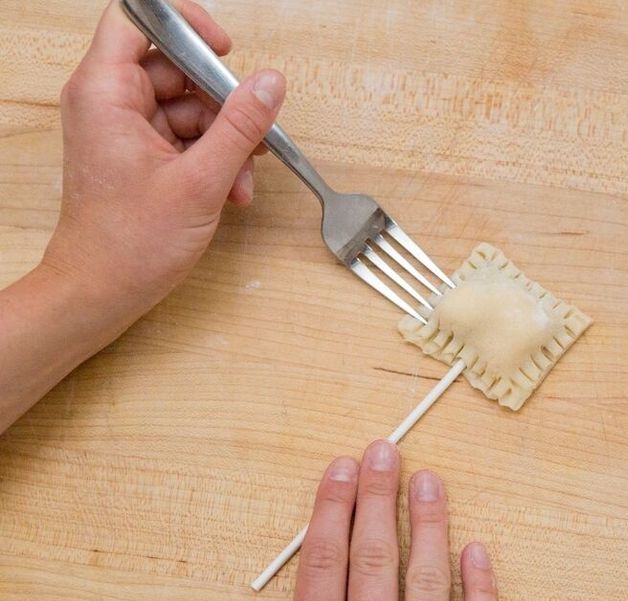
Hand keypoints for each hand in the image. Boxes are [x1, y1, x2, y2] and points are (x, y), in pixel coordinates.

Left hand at [44, 0, 285, 315]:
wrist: (102, 292)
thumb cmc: (130, 244)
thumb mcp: (201, 181)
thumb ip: (240, 126)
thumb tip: (270, 83)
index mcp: (106, 93)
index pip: (138, 20)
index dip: (185, 25)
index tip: (224, 51)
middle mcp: (110, 102)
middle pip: (176, 69)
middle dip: (222, 103)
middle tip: (252, 133)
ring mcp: (124, 128)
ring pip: (188, 107)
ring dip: (225, 140)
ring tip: (241, 179)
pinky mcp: (139, 153)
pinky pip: (186, 136)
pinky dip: (213, 158)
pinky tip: (231, 189)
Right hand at [194, 440, 498, 600]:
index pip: (322, 569)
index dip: (330, 512)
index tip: (339, 468)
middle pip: (372, 565)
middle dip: (377, 504)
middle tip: (386, 452)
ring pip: (428, 587)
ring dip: (429, 530)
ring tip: (431, 483)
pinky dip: (482, 592)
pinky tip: (479, 551)